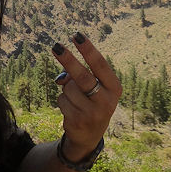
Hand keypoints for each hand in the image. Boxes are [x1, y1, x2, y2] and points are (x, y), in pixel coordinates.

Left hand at [51, 32, 121, 162]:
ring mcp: (92, 113)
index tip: (76, 36)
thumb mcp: (93, 88)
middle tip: (56, 46)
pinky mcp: (78, 122)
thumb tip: (62, 76)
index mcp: (114, 88)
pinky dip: (62, 100)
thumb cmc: (92, 101)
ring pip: (68, 88)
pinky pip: (61, 100)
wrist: (90, 135)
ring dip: (66, 88)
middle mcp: (106, 101)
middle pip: (83, 76)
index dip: (88, 49)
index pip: (100, 64)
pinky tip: (70, 108)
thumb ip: (80, 77)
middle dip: (68, 60)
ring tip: (75, 98)